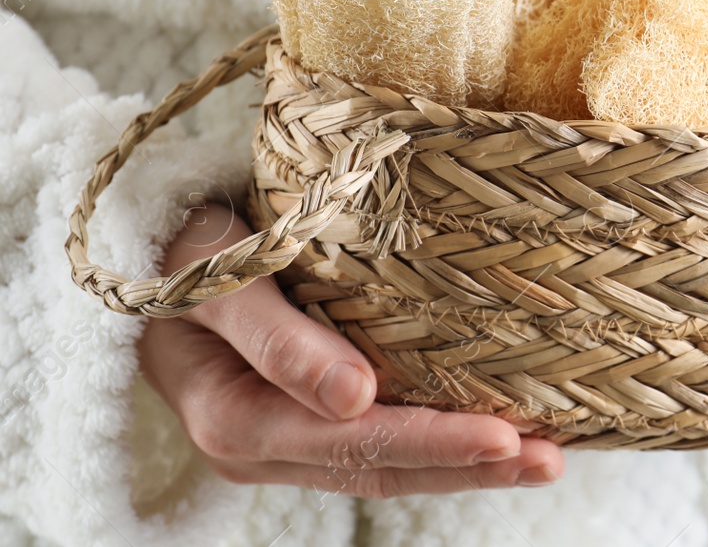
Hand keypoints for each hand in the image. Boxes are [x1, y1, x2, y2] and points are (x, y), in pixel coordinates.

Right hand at [139, 204, 563, 496]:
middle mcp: (263, 446)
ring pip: (387, 466)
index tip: (505, 436)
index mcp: (233, 419)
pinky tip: (501, 431)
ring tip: (546, 456)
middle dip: (468, 467)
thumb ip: (275, 336)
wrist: (153, 242)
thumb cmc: (181, 247)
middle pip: (380, 468)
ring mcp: (287, 438)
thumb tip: (353, 396)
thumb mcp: (216, 276)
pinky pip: (381, 441)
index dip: (432, 444)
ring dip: (466, 466)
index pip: (351, 444)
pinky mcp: (309, 418)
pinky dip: (441, 440)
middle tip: (550, 457)